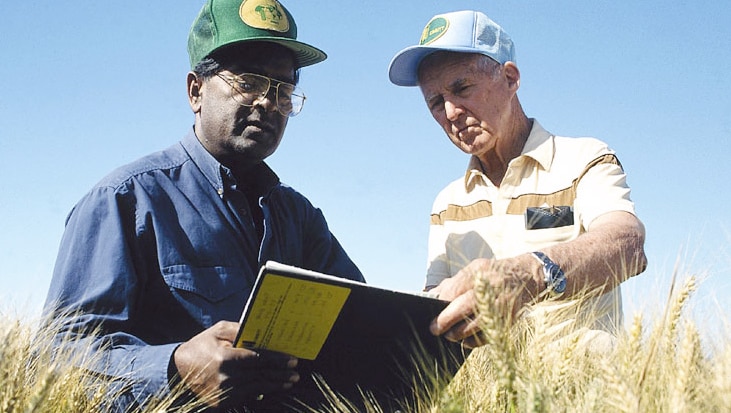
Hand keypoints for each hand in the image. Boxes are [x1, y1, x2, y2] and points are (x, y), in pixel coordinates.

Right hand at [172, 321, 298, 407]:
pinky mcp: (222, 403)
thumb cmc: (201, 346)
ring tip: (290, 381)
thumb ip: (239, 330)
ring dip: (276, 385)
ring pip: (257, 388)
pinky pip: (247, 396)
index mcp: (225, 357)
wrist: (177, 371)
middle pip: (261, 375)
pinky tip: (272, 388)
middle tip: (295, 372)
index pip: (258, 358)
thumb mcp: (217, 331)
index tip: (292, 360)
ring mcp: (224, 392)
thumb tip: (262, 331)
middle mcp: (226, 377)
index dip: (277, 360)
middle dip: (280, 373)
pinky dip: (261, 392)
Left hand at [429, 257, 539, 347]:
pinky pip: (489, 334)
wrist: (527, 276)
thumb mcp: (475, 268)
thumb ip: (455, 281)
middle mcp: (492, 287)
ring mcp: (502, 304)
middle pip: (465, 306)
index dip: (442, 303)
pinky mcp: (509, 318)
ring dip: (459, 333)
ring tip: (449, 335)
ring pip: (477, 324)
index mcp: (480, 272)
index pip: (456, 288)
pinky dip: (475, 341)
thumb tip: (433, 296)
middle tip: (435, 329)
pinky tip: (465, 340)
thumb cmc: (493, 274)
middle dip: (447, 320)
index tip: (431, 312)